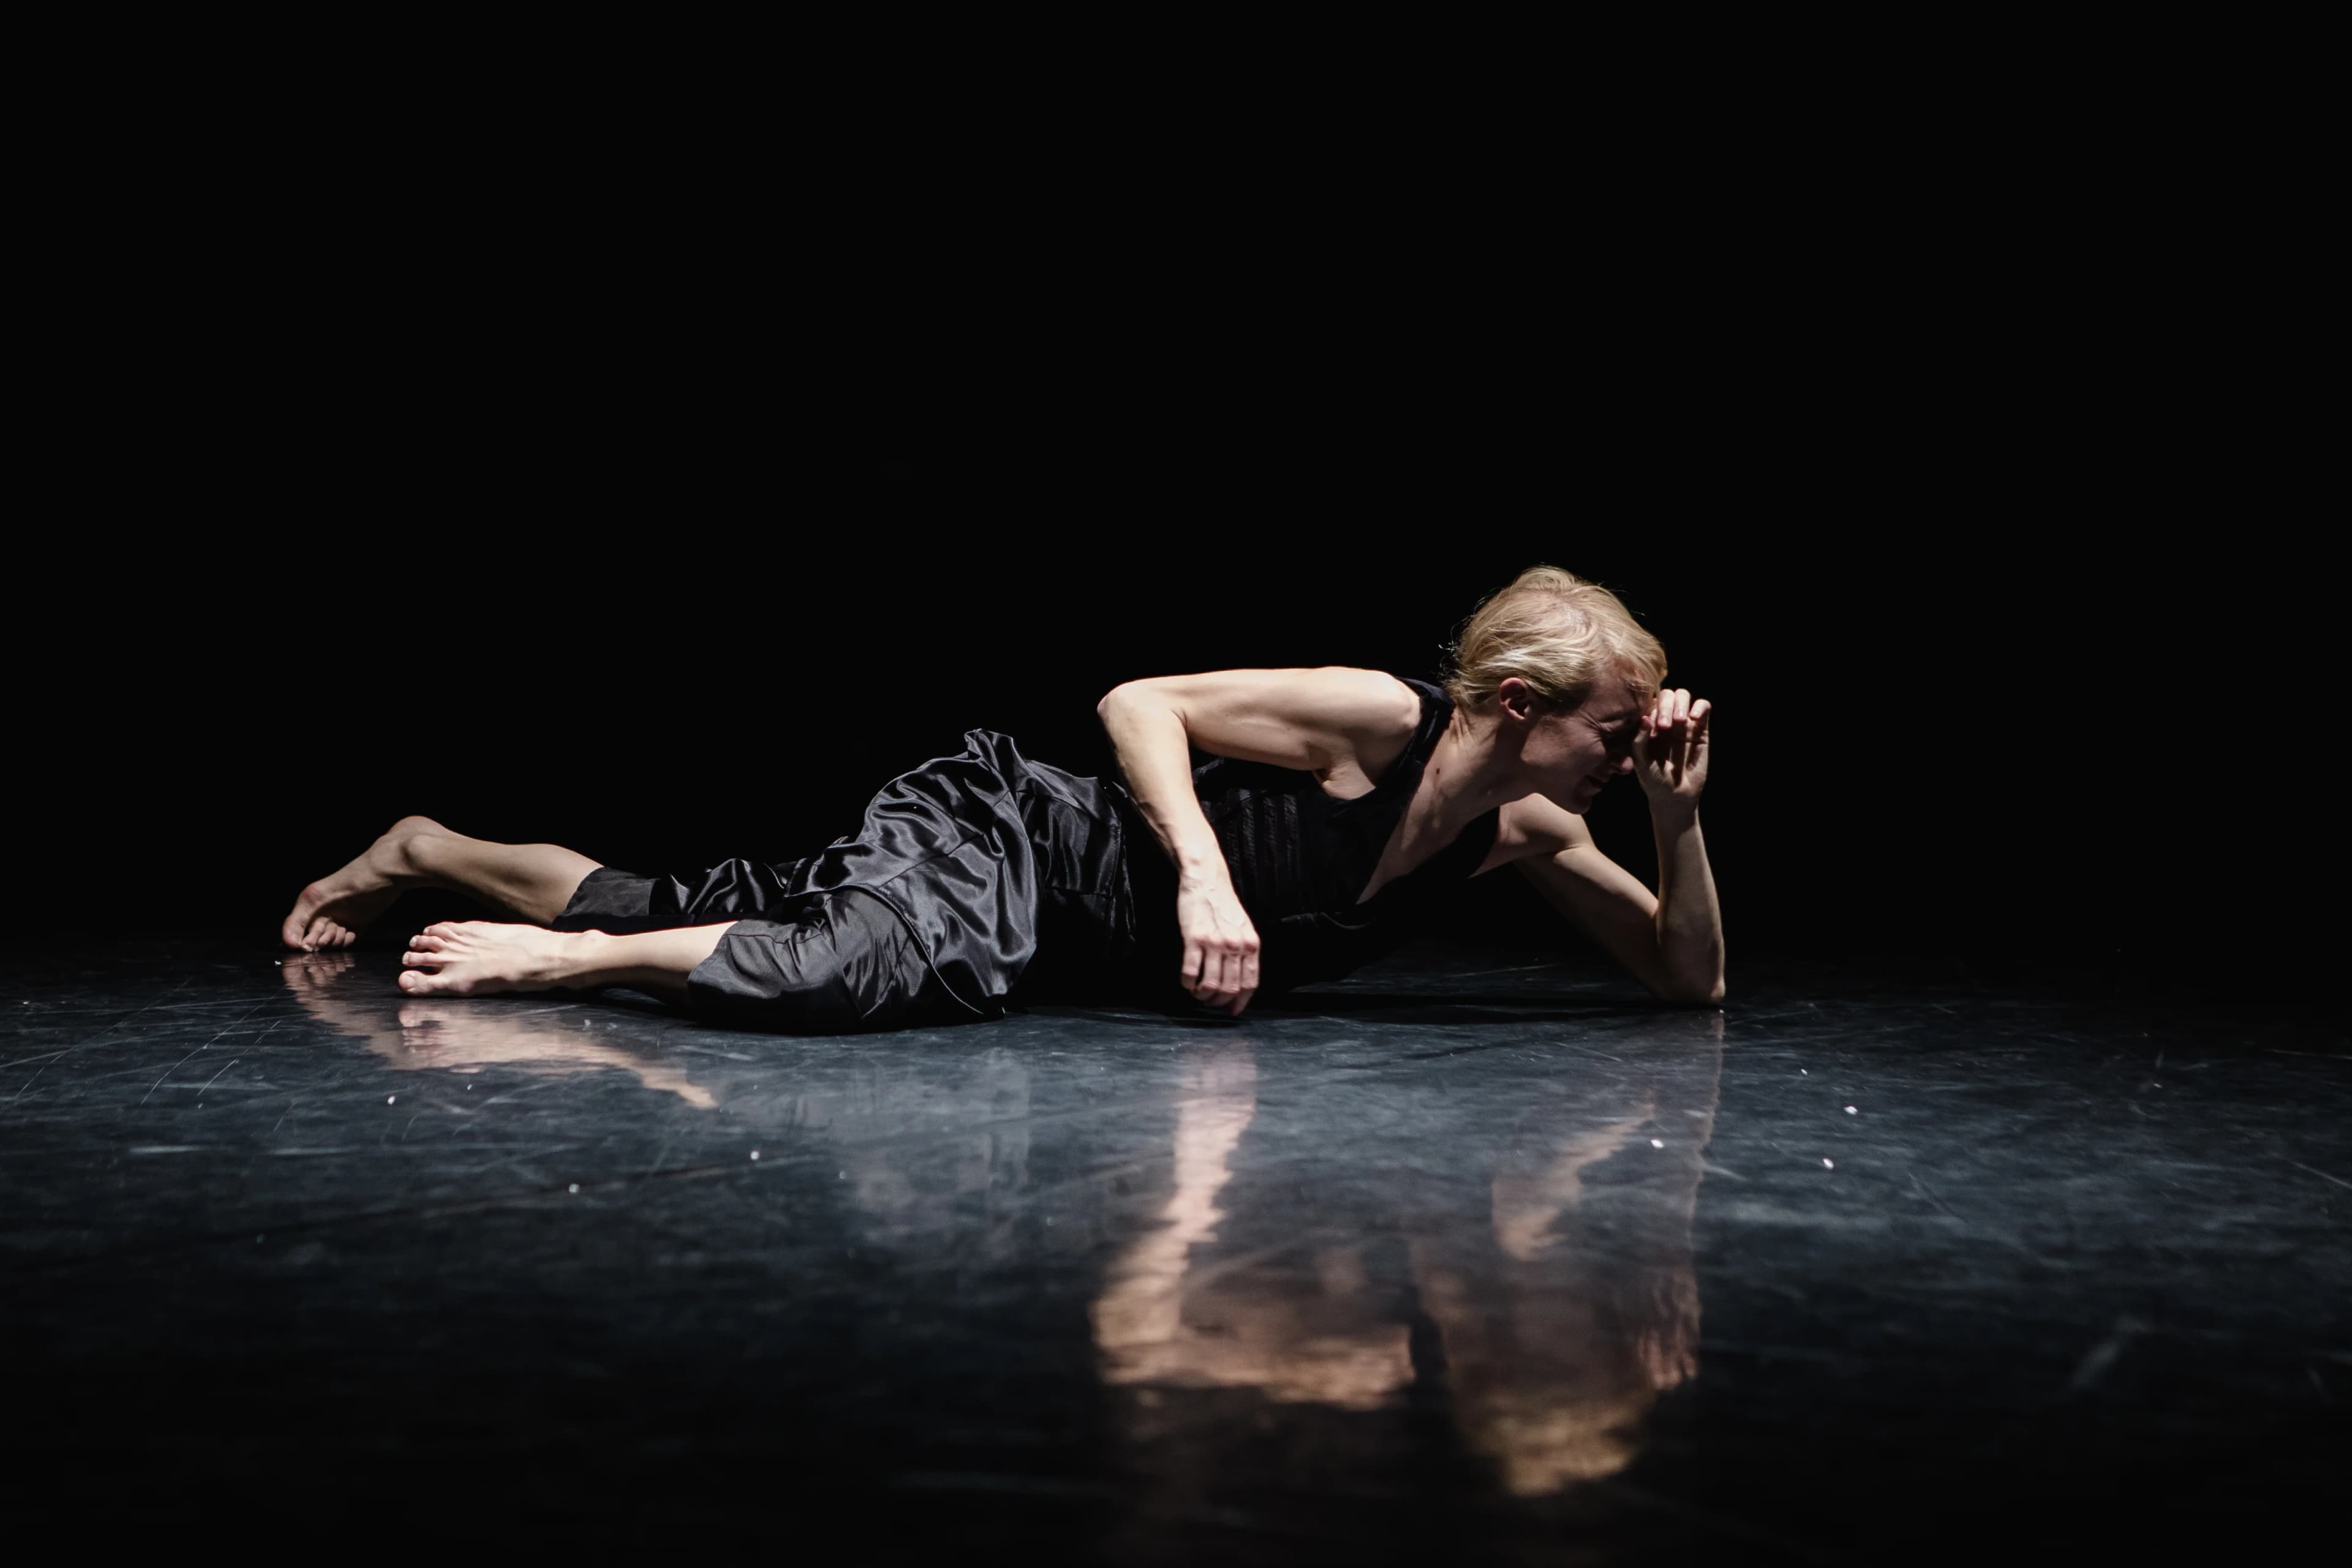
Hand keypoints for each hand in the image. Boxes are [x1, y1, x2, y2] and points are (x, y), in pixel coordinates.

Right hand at [1176, 875, 1260, 1015]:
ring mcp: (1215, 943)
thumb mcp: (1243, 928)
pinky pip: (1190, 972)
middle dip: (1218, 1002)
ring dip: (1202, 996)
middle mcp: (1236, 946)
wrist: (1206, 881)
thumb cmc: (1224, 905)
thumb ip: (1244, 951)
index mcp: (1251, 945)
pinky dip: (1187, 983)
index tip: (1232, 1011)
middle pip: (1230, 989)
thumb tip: (1239, 980)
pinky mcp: (1194, 939)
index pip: (1250, 983)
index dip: (1240, 1002)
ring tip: (1197, 992)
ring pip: (1210, 985)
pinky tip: (1186, 981)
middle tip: (1209, 1002)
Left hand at [1632, 688, 1709, 806]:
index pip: (1649, 703)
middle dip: (1666, 705)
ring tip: (1679, 721)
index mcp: (1648, 725)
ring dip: (1680, 703)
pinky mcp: (1701, 729)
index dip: (1651, 709)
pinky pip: (1703, 707)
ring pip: (1683, 696)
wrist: (1675, 796)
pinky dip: (1700, 706)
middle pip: (1666, 695)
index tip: (1652, 727)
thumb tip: (1645, 718)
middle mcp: (1665, 720)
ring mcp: (1683, 723)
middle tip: (1665, 726)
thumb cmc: (1654, 780)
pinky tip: (1694, 717)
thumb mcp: (1641, 763)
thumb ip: (1639, 741)